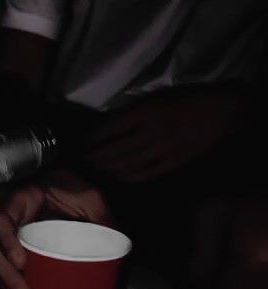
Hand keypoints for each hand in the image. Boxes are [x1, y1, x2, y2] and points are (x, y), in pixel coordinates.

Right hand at [0, 168, 111, 288]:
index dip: (5, 241)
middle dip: (6, 275)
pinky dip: (7, 284)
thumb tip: (117, 242)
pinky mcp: (12, 250)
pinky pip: (4, 267)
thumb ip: (100, 215)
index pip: (0, 219)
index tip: (21, 262)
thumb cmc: (68, 185)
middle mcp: (7, 219)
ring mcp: (6, 236)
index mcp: (19, 200)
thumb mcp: (88, 196)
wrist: (59, 185)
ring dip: (6, 284)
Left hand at [79, 87, 245, 182]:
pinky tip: (118, 177)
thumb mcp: (159, 95)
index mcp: (148, 110)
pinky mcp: (173, 162)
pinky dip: (129, 176)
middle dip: (97, 156)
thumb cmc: (188, 99)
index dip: (95, 138)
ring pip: (129, 163)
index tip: (82, 143)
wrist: (221, 111)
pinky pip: (147, 173)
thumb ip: (135, 109)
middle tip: (82, 161)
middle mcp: (153, 130)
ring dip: (109, 168)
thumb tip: (109, 124)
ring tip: (95, 169)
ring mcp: (163, 149)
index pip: (113, 128)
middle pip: (117, 148)